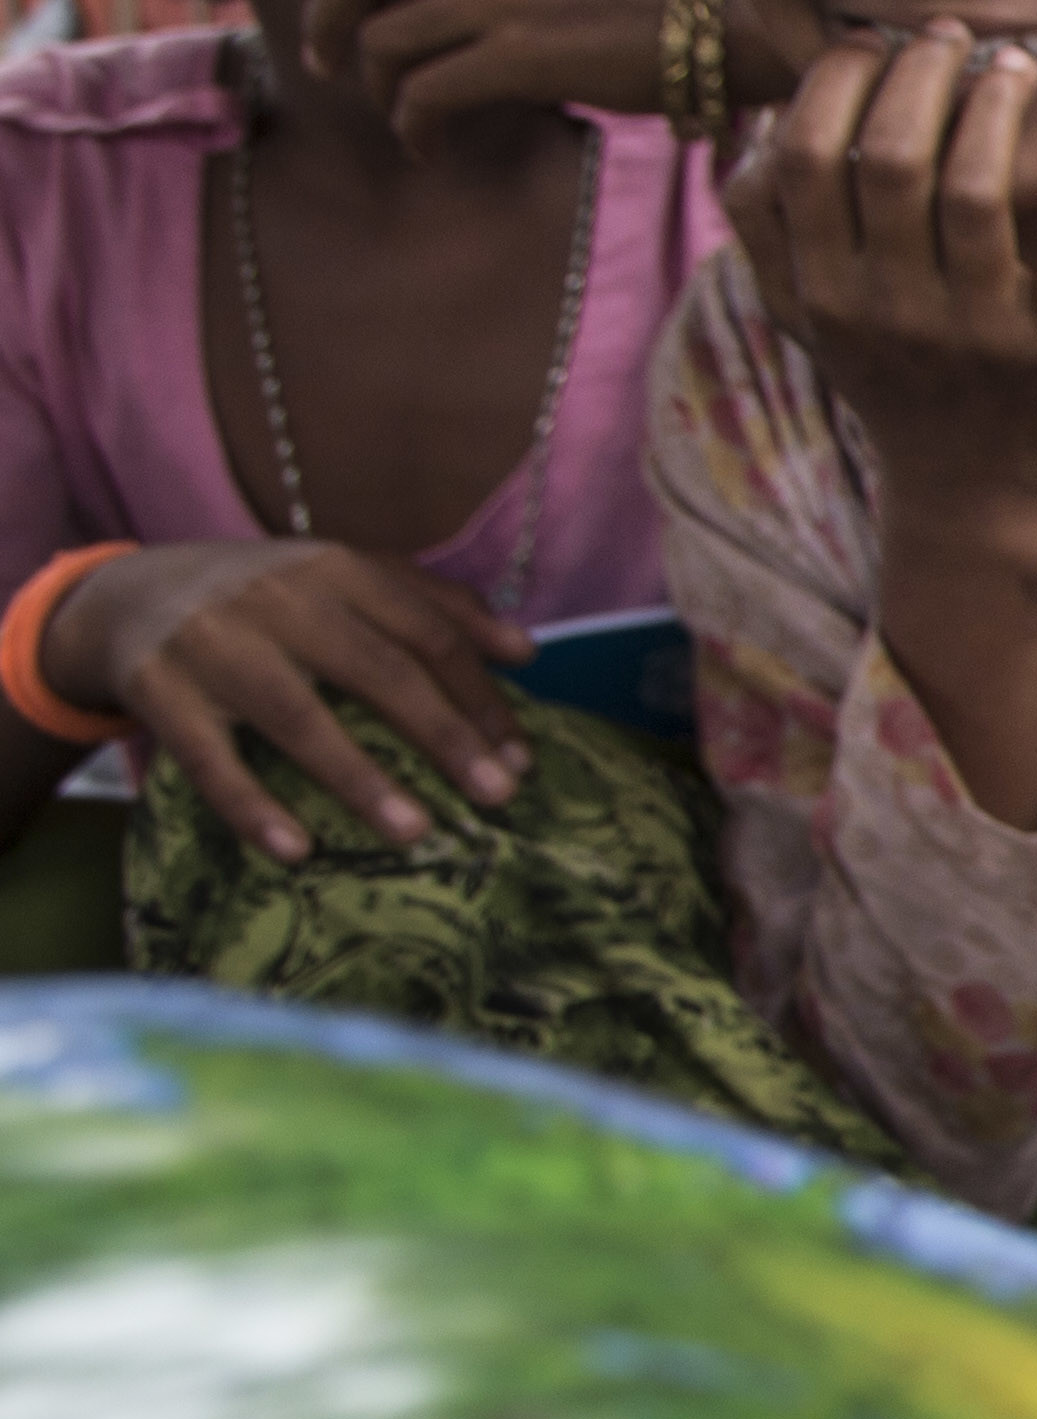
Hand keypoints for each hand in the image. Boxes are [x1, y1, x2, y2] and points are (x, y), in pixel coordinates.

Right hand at [39, 536, 526, 859]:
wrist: (127, 595)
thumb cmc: (266, 598)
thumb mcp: (343, 580)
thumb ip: (433, 605)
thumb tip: (526, 649)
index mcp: (334, 568)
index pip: (426, 633)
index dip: (479, 696)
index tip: (521, 758)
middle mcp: (277, 599)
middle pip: (376, 669)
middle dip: (443, 734)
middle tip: (498, 795)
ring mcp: (214, 645)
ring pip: (296, 716)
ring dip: (359, 777)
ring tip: (415, 831)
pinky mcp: (158, 691)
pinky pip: (209, 758)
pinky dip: (251, 805)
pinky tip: (295, 850)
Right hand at [728, 23, 1036, 519]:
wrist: (972, 495)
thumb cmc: (890, 377)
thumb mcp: (806, 318)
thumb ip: (764, 230)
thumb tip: (755, 126)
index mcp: (823, 290)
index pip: (808, 156)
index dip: (839, 81)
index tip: (875, 41)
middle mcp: (892, 310)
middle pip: (894, 157)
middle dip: (924, 73)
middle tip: (953, 38)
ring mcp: (978, 334)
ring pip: (981, 191)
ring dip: (1000, 109)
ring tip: (1015, 70)